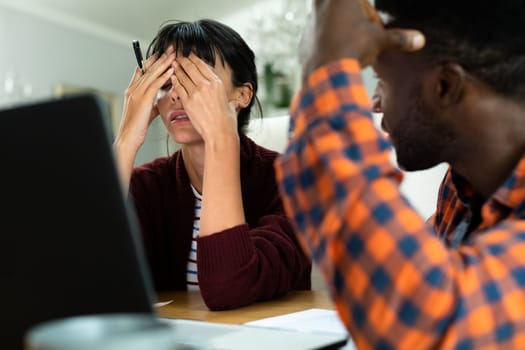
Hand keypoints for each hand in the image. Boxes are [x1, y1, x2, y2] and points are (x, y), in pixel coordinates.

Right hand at [115, 46, 174, 150]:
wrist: (128, 139)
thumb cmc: (136, 129)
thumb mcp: (146, 113)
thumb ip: (152, 104)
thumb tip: (160, 101)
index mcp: (132, 91)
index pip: (143, 71)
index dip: (153, 62)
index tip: (163, 55)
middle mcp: (133, 89)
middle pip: (148, 69)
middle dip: (160, 58)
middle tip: (171, 49)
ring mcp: (136, 94)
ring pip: (152, 74)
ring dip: (164, 63)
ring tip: (174, 55)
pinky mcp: (142, 100)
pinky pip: (154, 85)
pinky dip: (163, 76)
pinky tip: (171, 71)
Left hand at [170, 53, 237, 141]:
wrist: (220, 133)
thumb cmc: (227, 122)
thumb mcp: (231, 104)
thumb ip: (228, 98)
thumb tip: (235, 100)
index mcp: (217, 83)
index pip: (202, 65)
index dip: (194, 58)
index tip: (189, 55)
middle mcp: (207, 85)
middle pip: (191, 67)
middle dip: (183, 60)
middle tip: (177, 57)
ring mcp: (196, 93)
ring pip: (183, 76)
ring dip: (177, 69)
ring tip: (173, 65)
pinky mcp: (188, 102)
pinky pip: (179, 87)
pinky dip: (174, 81)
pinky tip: (172, 78)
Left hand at [300, 0, 424, 78]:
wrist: (325, 75)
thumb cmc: (352, 50)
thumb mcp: (379, 42)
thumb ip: (398, 38)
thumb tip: (419, 40)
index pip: (359, 2)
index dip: (369, 13)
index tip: (374, 26)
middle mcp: (321, 5)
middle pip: (344, 7)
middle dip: (355, 16)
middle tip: (364, 28)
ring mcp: (310, 22)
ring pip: (329, 20)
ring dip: (341, 28)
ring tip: (354, 44)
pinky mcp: (304, 39)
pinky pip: (319, 37)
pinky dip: (329, 42)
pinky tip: (339, 55)